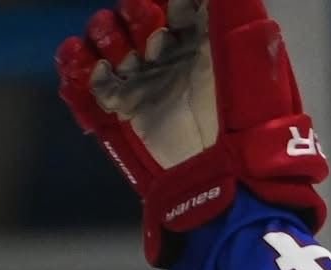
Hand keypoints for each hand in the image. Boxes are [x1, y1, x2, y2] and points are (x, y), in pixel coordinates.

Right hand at [57, 0, 328, 267]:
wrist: (228, 190)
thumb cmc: (251, 128)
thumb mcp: (254, 60)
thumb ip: (232, 12)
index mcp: (202, 44)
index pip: (172, 2)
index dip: (167, 2)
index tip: (170, 14)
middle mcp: (170, 63)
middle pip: (132, 16)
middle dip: (133, 17)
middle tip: (151, 43)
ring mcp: (143, 89)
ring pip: (104, 40)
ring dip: (105, 37)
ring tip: (121, 59)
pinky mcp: (120, 117)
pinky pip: (83, 82)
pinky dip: (76, 68)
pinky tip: (91, 68)